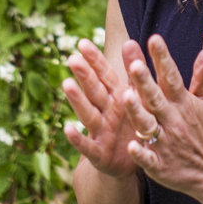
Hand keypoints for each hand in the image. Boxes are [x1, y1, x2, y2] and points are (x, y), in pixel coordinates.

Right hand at [62, 38, 138, 178]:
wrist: (130, 162)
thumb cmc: (133, 123)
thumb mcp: (135, 97)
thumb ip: (134, 72)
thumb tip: (130, 41)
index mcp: (116, 96)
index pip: (104, 74)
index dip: (94, 60)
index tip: (83, 42)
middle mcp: (105, 111)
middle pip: (94, 90)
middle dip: (85, 75)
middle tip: (73, 58)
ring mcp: (100, 132)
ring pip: (88, 113)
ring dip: (77, 100)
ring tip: (67, 84)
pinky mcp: (98, 154)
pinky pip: (87, 146)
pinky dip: (77, 139)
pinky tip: (67, 129)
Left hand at [119, 35, 202, 203]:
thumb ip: (202, 77)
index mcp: (182, 103)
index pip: (171, 76)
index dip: (162, 58)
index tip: (154, 38)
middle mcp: (172, 120)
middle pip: (156, 98)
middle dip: (145, 81)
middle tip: (134, 64)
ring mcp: (165, 143)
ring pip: (148, 125)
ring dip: (138, 112)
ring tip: (126, 96)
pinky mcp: (159, 165)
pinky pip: (148, 158)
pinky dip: (141, 153)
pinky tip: (131, 146)